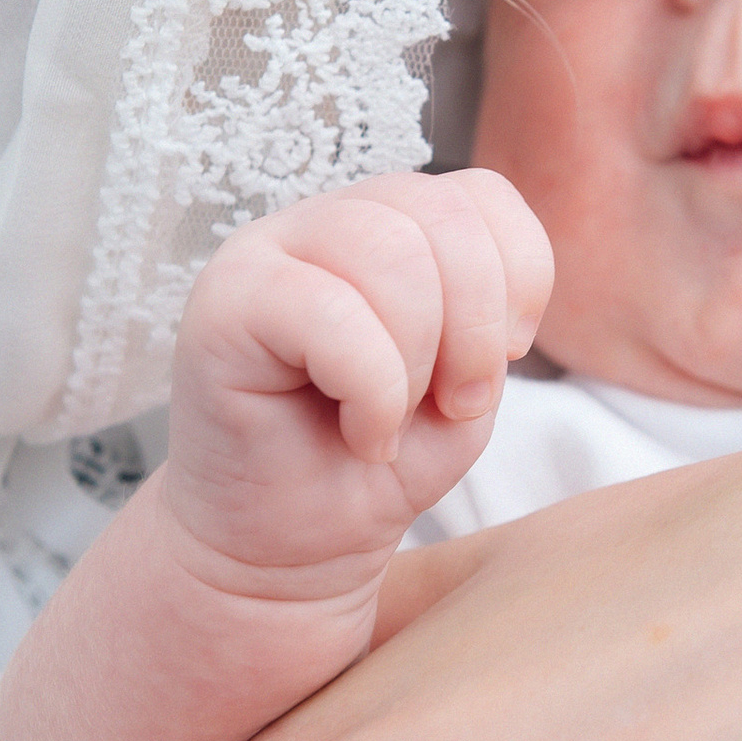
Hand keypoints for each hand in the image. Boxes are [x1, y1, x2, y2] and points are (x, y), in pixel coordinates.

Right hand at [163, 169, 552, 596]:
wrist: (293, 547)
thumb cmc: (375, 459)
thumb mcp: (464, 378)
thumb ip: (486, 308)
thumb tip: (499, 284)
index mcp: (387, 223)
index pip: (479, 193)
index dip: (519, 278)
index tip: (502, 360)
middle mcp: (324, 221)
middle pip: (439, 213)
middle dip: (474, 327)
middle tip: (454, 405)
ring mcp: (266, 251)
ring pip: (389, 251)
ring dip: (417, 361)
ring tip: (393, 421)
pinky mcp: (223, 301)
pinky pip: (329, 313)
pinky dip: (371, 391)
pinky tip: (360, 433)